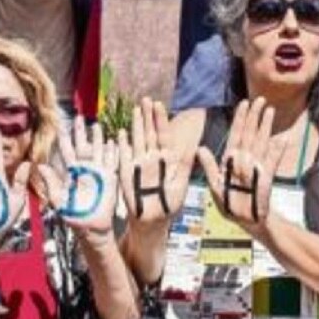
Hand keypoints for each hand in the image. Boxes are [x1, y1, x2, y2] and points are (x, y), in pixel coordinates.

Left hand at [40, 119, 119, 237]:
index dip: (65, 139)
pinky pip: (112, 161)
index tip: (62, 126)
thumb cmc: (74, 215)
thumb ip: (51, 183)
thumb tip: (39, 167)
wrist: (91, 227)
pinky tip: (113, 141)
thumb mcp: (59, 200)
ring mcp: (98, 172)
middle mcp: (85, 169)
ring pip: (98, 150)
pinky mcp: (110, 178)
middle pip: (83, 145)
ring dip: (98, 138)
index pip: (68, 151)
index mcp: (72, 172)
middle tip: (79, 118)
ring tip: (96, 125)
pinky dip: (113, 151)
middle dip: (81, 132)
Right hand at [118, 98, 188, 225]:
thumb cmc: (170, 203)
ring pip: (137, 140)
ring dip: (135, 125)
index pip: (163, 134)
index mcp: (167, 158)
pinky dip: (122, 145)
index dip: (160, 120)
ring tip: (135, 109)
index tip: (158, 104)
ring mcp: (139, 163)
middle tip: (145, 99)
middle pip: (149, 133)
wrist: (154, 219)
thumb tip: (197, 146)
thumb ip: (186, 164)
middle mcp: (152, 157)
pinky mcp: (127, 173)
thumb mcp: (181, 183)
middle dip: (147, 116)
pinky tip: (121, 133)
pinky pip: (124, 156)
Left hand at [195, 99, 287, 233]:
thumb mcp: (214, 185)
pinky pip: (273, 160)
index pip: (235, 134)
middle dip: (254, 116)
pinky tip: (283, 138)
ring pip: (261, 141)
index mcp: (230, 160)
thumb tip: (199, 148)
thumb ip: (209, 166)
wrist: (244, 220)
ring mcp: (256, 166)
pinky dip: (278, 150)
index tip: (243, 103)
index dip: (239, 119)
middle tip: (259, 99)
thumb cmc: (229, 204)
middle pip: (250, 133)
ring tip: (270, 110)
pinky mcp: (266, 176)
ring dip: (265, 126)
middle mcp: (244, 159)